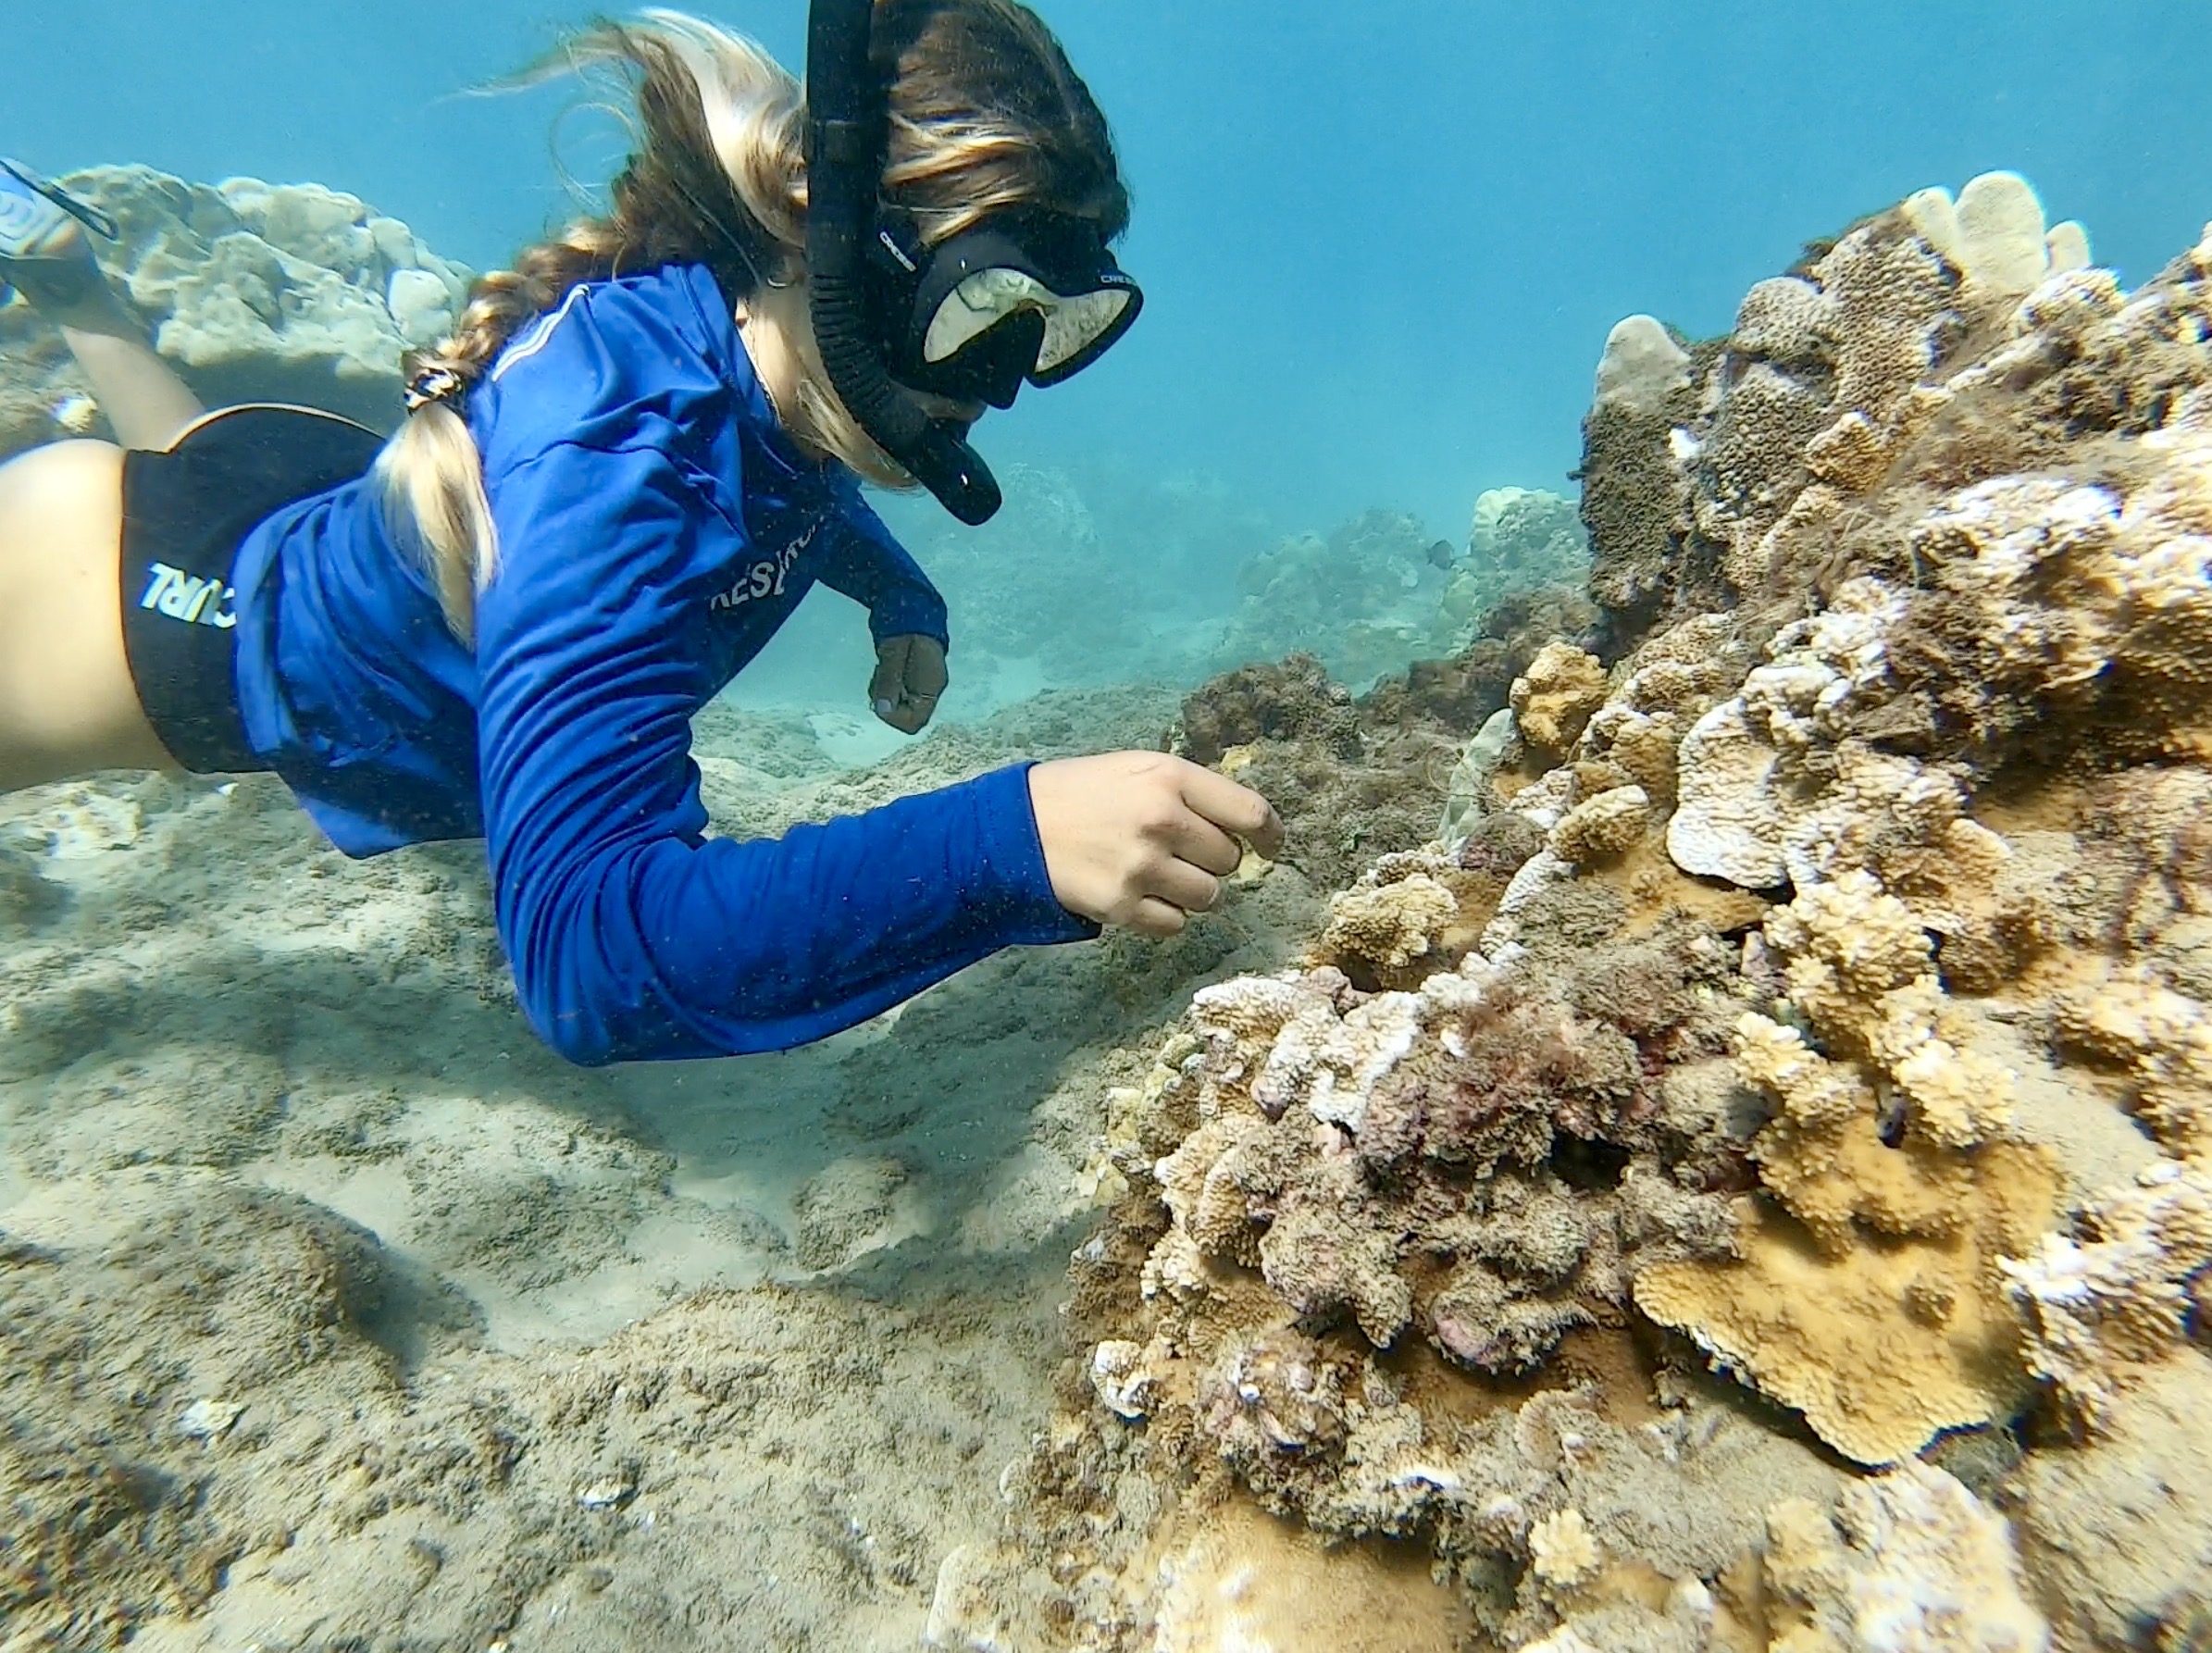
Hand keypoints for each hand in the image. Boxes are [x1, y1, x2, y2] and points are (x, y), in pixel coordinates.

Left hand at [870, 634, 946, 733]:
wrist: (913, 608)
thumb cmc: (906, 629)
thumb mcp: (893, 653)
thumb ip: (889, 681)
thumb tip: (882, 710)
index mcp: (931, 686)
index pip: (914, 721)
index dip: (893, 717)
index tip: (880, 699)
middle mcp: (930, 691)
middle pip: (907, 716)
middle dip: (887, 704)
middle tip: (878, 681)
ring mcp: (924, 686)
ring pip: (901, 707)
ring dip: (885, 695)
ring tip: (881, 671)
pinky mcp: (915, 680)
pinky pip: (900, 695)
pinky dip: (888, 688)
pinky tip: (884, 670)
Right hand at [1027, 752, 1284, 936]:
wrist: (1014, 829)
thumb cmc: (1081, 793)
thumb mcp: (1135, 768)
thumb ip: (1188, 792)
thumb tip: (1245, 827)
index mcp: (1169, 777)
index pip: (1250, 811)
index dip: (1269, 833)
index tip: (1271, 846)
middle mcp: (1162, 820)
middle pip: (1228, 860)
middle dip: (1212, 860)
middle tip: (1179, 852)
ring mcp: (1143, 867)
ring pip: (1209, 896)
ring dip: (1193, 891)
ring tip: (1158, 875)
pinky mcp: (1123, 906)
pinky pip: (1176, 924)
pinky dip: (1166, 916)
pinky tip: (1139, 895)